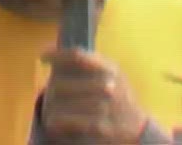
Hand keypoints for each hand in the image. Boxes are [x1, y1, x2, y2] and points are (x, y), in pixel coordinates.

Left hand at [40, 48, 156, 142]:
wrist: (138, 126)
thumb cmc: (119, 96)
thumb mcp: (112, 73)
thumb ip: (89, 63)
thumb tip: (57, 54)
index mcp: (109, 68)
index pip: (77, 56)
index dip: (57, 55)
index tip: (43, 56)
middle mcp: (108, 85)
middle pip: (63, 84)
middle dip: (51, 87)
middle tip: (47, 90)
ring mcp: (105, 107)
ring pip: (63, 105)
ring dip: (51, 107)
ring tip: (48, 108)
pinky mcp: (101, 126)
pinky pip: (70, 122)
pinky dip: (59, 122)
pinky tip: (53, 122)